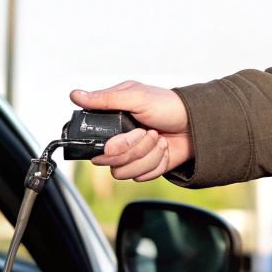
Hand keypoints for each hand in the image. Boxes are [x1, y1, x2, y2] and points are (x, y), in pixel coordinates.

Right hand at [69, 81, 191, 181]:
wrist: (196, 124)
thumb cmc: (167, 104)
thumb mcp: (135, 96)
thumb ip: (104, 99)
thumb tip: (75, 94)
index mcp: (111, 121)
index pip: (93, 143)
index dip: (109, 145)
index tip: (123, 137)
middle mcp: (118, 140)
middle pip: (108, 161)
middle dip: (133, 148)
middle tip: (149, 131)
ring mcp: (131, 155)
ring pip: (124, 172)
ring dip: (146, 155)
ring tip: (159, 138)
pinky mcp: (145, 168)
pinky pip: (141, 177)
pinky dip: (156, 163)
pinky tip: (164, 148)